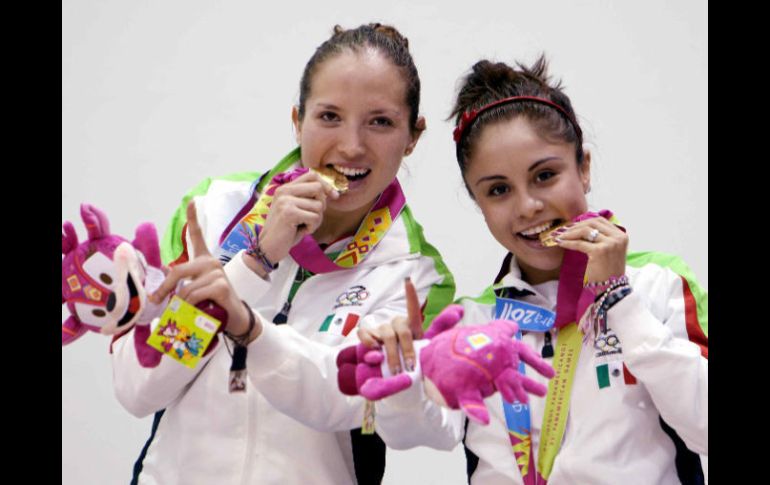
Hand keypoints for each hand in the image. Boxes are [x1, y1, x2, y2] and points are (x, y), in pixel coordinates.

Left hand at [150, 202, 261, 341]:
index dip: (193, 218)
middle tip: (156, 300)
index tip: (191, 202)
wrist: (235, 319)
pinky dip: (191, 307)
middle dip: (164, 288)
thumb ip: (181, 284)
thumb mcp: (195, 291)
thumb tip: (159, 282)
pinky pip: (193, 295)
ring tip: (190, 312)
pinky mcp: (220, 285)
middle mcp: (211, 263)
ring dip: (181, 304)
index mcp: (204, 261)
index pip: (197, 236)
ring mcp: (217, 273)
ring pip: (185, 289)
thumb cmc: (213, 305)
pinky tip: (200, 311)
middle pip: (178, 270)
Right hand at [257, 171, 339, 263]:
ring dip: (316, 220)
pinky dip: (311, 227)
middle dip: (322, 205)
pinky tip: (300, 231)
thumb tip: (333, 193)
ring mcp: (285, 201)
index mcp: (285, 188)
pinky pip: (314, 217)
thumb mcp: (296, 209)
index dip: (326, 185)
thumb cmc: (286, 230)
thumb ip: (308, 199)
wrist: (268, 247)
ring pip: (318, 205)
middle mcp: (284, 191)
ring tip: (302, 226)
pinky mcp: (289, 213)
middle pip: (318, 188)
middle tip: (311, 217)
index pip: (312, 175)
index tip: (333, 196)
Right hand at [357, 278, 424, 373]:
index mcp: (412, 326)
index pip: (412, 309)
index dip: (410, 295)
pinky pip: (365, 333)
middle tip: (409, 367)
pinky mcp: (368, 336)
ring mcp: (381, 329)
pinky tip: (374, 350)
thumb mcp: (421, 357)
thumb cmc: (409, 363)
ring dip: (391, 354)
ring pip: (387, 335)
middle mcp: (396, 324)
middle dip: (407, 350)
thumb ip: (418, 352)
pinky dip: (368, 341)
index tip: (408, 282)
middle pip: (402, 331)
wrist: (393, 374)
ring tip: (395, 370)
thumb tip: (415, 355)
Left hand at [555, 216, 627, 282]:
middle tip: (563, 230)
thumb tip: (580, 227)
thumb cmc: (608, 272)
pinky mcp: (600, 252)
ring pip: (585, 231)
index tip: (572, 225)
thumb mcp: (609, 250)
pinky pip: (579, 243)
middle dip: (575, 226)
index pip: (600, 220)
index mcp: (621, 235)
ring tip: (560, 236)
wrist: (611, 289)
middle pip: (592, 223)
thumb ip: (601, 238)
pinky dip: (568, 242)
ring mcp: (610, 244)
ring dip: (570, 233)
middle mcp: (618, 238)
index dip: (584, 221)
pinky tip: (560, 243)